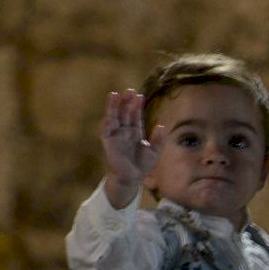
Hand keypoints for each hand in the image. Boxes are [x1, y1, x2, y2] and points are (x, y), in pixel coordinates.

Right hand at [101, 89, 163, 207]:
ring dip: (113, 107)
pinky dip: (107, 122)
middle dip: (126, 102)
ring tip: (114, 94)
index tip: (140, 96)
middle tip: (130, 90)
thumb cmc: (143, 165)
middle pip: (124, 113)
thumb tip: (162, 125)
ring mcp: (116, 136)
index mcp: (136, 132)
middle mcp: (125, 131)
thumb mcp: (155, 151)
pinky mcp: (109, 143)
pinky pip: (106, 130)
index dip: (137, 106)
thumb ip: (158, 139)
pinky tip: (108, 114)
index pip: (135, 115)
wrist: (132, 179)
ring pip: (113, 118)